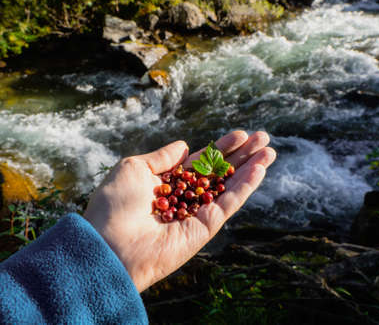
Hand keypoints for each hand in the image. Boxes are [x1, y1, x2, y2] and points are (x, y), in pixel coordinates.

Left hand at [84, 131, 275, 291]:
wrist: (109, 245)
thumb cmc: (114, 204)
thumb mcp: (133, 168)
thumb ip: (161, 157)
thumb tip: (184, 146)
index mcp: (166, 184)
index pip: (200, 163)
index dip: (220, 148)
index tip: (240, 135)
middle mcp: (183, 199)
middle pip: (219, 173)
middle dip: (241, 155)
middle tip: (263, 137)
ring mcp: (196, 214)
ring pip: (229, 188)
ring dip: (251, 169)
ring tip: (270, 151)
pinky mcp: (204, 229)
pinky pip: (228, 205)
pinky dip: (245, 187)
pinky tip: (259, 169)